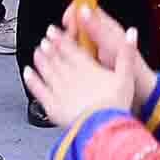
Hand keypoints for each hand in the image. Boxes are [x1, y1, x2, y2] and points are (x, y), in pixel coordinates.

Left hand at [23, 11, 147, 126]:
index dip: (61, 38)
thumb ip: (127, 54)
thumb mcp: (126, 77)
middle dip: (49, 47)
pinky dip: (31, 79)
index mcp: (87, 69)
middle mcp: (70, 77)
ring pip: (46, 70)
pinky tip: (28, 73)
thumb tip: (131, 33)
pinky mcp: (52, 105)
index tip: (54, 31)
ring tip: (37, 52)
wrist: (101, 128)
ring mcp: (59, 90)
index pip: (70, 49)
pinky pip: (38, 89)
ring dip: (40, 59)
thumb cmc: (115, 106)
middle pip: (57, 58)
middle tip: (45, 40)